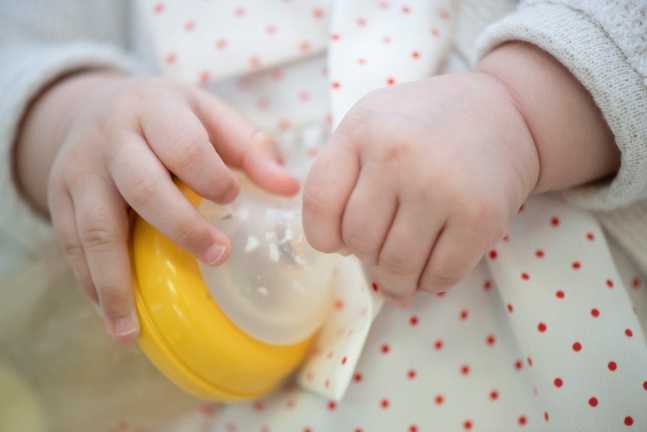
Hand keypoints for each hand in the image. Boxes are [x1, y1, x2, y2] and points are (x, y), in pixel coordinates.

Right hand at [15, 72, 298, 340]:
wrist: (93, 107)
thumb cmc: (167, 119)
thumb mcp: (209, 116)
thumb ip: (250, 149)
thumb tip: (290, 189)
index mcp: (155, 109)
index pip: (183, 144)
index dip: (210, 174)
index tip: (233, 197)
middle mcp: (111, 137)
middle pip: (142, 186)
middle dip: (181, 227)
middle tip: (218, 257)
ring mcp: (78, 170)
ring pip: (95, 227)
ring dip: (116, 281)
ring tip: (132, 330)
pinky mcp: (57, 197)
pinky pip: (71, 245)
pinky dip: (91, 283)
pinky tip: (112, 315)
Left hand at [303, 72, 538, 305]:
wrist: (506, 113)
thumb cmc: (427, 127)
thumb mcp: (372, 124)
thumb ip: (342, 173)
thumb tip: (336, 246)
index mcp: (362, 131)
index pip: (319, 202)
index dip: (323, 235)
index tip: (338, 242)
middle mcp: (398, 156)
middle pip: (359, 240)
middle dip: (367, 256)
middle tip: (381, 253)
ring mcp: (440, 187)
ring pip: (397, 265)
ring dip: (397, 282)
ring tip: (400, 281)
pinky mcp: (480, 217)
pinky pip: (441, 275)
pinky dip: (432, 283)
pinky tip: (430, 273)